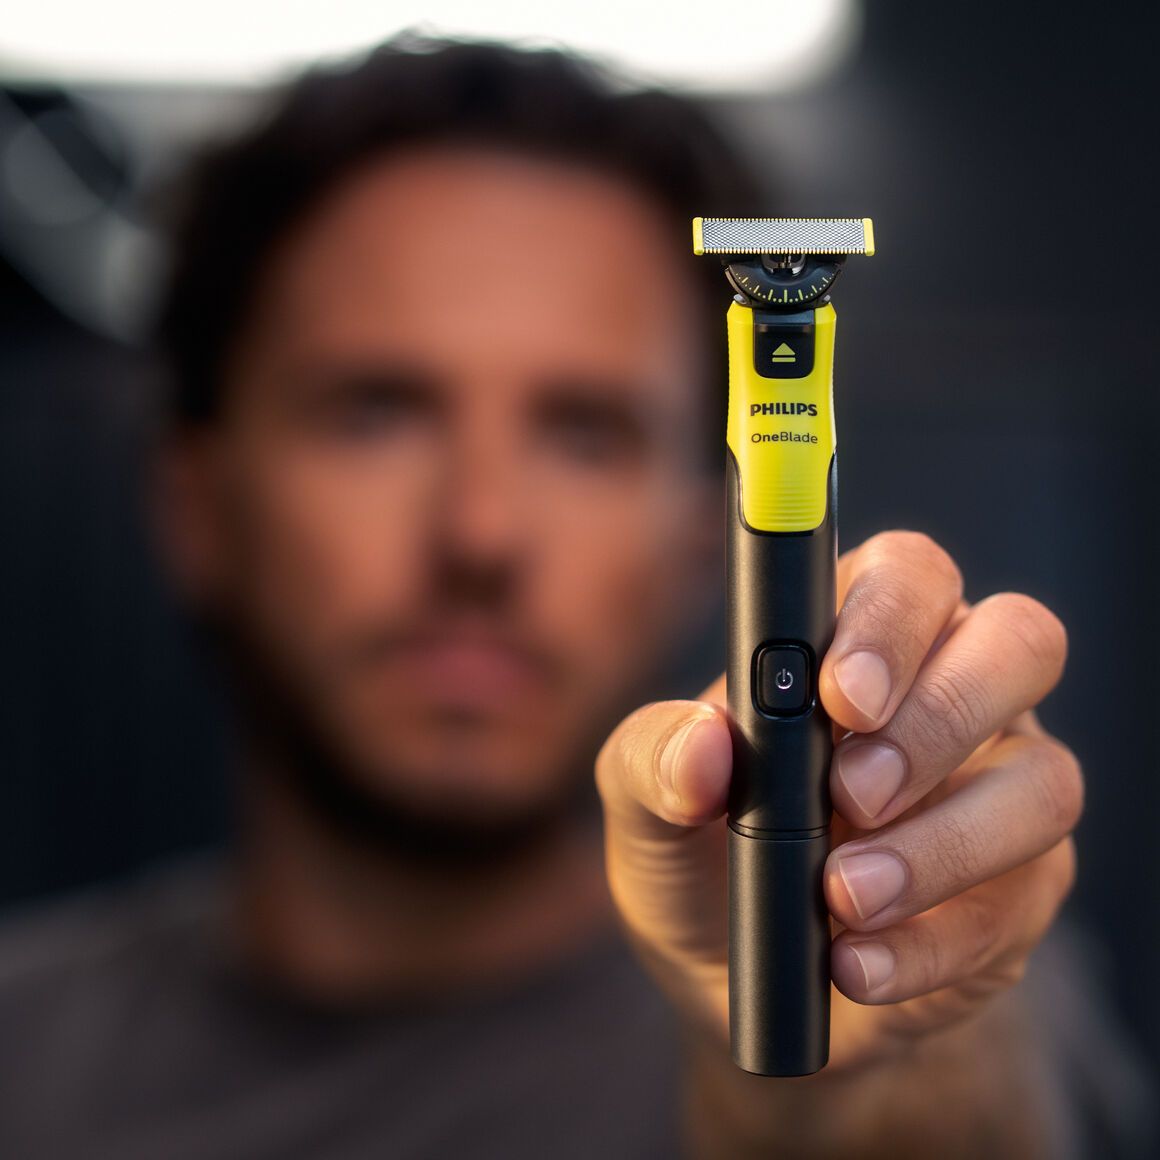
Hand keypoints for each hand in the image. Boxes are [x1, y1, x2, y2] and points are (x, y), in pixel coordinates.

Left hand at [595, 531, 1080, 1082]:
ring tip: (842, 896)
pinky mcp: (1019, 890)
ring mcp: (997, 788)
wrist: (730, 971)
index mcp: (854, 638)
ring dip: (941, 845)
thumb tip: (703, 748)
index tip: (834, 696)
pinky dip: (932, 942)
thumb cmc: (695, 851)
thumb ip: (655, 760)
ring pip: (1044, 779)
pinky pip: (1020, 903)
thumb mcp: (644, 804)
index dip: (889, 621)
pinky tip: (857, 964)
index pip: (909, 575)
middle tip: (851, 793)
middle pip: (1020, 643)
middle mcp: (947, 692)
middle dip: (939, 719)